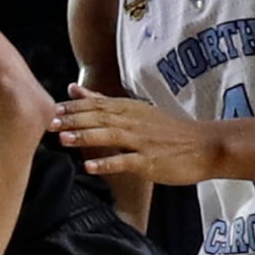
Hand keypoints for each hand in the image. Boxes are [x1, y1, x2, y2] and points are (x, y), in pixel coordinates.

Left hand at [52, 84, 218, 186]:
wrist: (205, 146)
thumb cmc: (167, 131)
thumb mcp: (134, 110)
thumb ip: (101, 101)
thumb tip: (72, 88)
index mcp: (128, 109)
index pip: (96, 104)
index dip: (72, 107)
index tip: (49, 110)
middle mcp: (133, 122)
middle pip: (100, 118)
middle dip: (73, 120)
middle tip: (49, 122)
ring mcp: (142, 141)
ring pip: (111, 136)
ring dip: (87, 137)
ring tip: (64, 140)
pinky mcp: (150, 161)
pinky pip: (126, 161)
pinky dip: (107, 163)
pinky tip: (89, 167)